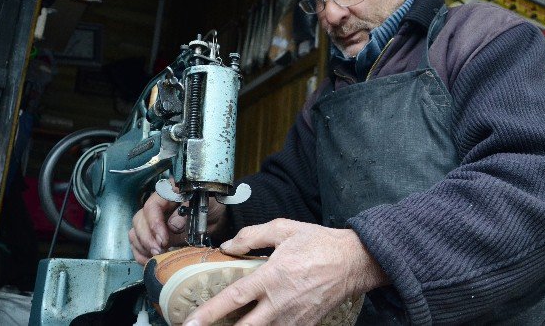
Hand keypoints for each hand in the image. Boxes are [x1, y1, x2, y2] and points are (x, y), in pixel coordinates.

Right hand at [128, 191, 227, 263]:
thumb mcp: (205, 206)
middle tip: (159, 251)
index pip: (151, 206)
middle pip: (139, 220)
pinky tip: (150, 261)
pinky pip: (138, 243)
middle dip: (147, 238)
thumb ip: (188, 213)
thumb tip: (172, 226)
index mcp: (168, 193)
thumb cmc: (211, 206)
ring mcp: (152, 220)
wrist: (216, 216)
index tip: (163, 240)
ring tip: (156, 257)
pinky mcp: (152, 235)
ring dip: (143, 247)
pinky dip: (141, 253)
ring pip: (135, 232)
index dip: (154, 224)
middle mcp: (156, 206)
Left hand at [183, 219, 388, 325]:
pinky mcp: (304, 325)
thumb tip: (228, 245)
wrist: (354, 262)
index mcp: (271, 277)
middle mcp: (279, 303)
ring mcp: (292, 318)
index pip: (232, 298)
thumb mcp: (284, 228)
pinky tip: (258, 321)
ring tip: (231, 322)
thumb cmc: (319, 243)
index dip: (209, 312)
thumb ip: (252, 235)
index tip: (191, 322)